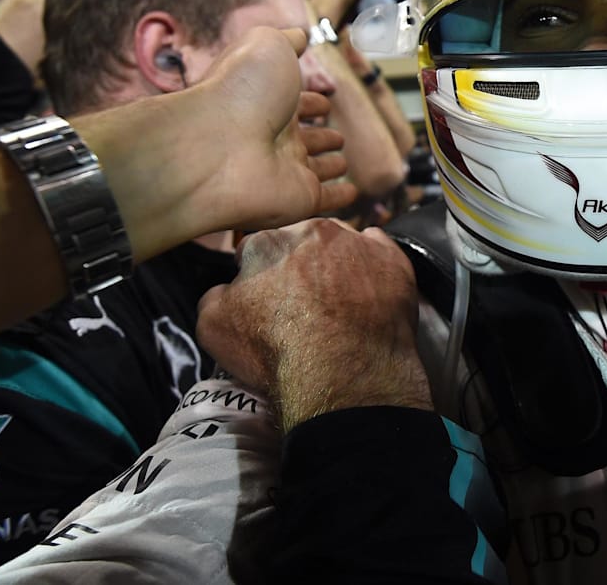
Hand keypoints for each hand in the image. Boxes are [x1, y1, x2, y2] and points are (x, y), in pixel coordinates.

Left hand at [187, 26, 358, 231]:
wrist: (220, 144)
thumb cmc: (241, 90)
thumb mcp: (266, 45)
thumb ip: (287, 39)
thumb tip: (301, 35)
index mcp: (267, 101)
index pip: (294, 102)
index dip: (311, 101)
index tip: (325, 102)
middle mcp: (274, 137)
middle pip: (303, 138)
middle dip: (322, 135)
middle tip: (338, 136)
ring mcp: (286, 170)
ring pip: (314, 169)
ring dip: (329, 166)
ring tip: (343, 162)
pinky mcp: (299, 199)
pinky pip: (324, 200)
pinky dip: (340, 198)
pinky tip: (352, 194)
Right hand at [197, 218, 428, 430]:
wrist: (340, 375)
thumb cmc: (274, 350)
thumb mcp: (212, 327)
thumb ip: (215, 296)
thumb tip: (227, 289)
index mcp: (267, 241)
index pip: (256, 250)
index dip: (259, 276)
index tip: (267, 299)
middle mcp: (314, 230)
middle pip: (302, 242)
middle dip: (300, 265)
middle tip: (304, 304)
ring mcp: (358, 243)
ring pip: (342, 246)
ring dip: (338, 265)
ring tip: (340, 304)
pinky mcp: (394, 261)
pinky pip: (381, 254)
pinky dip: (374, 270)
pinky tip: (369, 296)